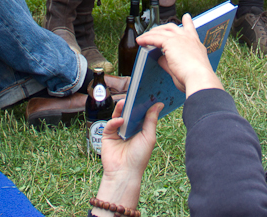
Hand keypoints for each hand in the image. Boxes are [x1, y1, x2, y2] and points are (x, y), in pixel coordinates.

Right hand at [94, 99, 162, 216]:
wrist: (124, 172)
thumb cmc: (139, 157)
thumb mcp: (149, 137)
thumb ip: (151, 120)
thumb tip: (159, 104)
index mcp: (140, 130)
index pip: (140, 114)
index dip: (142, 105)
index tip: (146, 94)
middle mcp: (128, 130)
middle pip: (129, 113)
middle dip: (131, 104)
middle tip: (133, 94)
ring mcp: (118, 132)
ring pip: (118, 115)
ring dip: (121, 108)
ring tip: (125, 102)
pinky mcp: (108, 136)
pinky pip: (109, 124)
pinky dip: (114, 121)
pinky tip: (120, 121)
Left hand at [136, 14, 223, 96]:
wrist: (199, 78)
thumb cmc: (194, 78)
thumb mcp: (183, 68)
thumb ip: (170, 62)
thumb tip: (160, 58)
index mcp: (196, 45)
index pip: (191, 30)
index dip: (188, 22)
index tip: (186, 16)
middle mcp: (188, 39)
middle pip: (172, 27)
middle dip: (161, 28)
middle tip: (153, 31)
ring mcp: (180, 39)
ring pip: (162, 31)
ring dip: (150, 34)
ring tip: (142, 38)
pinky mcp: (170, 42)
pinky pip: (155, 38)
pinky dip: (146, 39)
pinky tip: (140, 41)